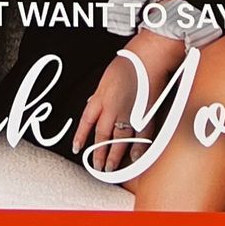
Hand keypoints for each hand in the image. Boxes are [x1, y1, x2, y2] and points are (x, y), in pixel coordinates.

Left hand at [73, 33, 187, 175]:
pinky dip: (138, 148)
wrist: (148, 57)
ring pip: (119, 141)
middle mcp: (112, 109)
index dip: (80, 137)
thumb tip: (92, 101)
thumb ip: (99, 94)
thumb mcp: (106, 78)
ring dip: (114, 156)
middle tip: (97, 166)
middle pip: (102, 137)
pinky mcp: (145, 115)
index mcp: (100, 98)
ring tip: (110, 168)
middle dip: (98, 153)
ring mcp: (129, 114)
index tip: (76, 148)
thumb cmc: (129, 62)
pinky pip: (141, 136)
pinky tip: (134, 157)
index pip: (86, 122)